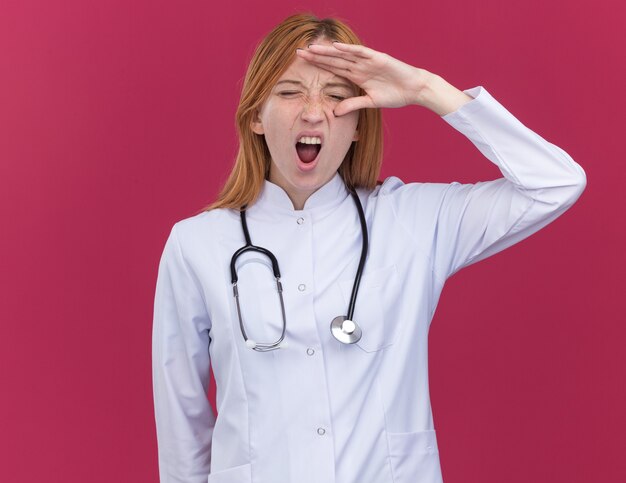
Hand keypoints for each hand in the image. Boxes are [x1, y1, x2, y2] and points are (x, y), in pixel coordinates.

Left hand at [296, 42, 432, 115]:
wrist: (414, 89)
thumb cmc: (395, 95)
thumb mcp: (370, 103)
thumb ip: (353, 105)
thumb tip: (335, 113)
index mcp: (356, 76)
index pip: (333, 69)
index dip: (318, 65)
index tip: (302, 64)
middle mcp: (359, 66)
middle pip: (334, 60)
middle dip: (317, 56)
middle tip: (298, 53)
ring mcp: (368, 61)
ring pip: (344, 55)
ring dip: (328, 51)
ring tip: (311, 48)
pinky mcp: (379, 58)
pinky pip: (361, 53)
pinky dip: (349, 50)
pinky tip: (336, 47)